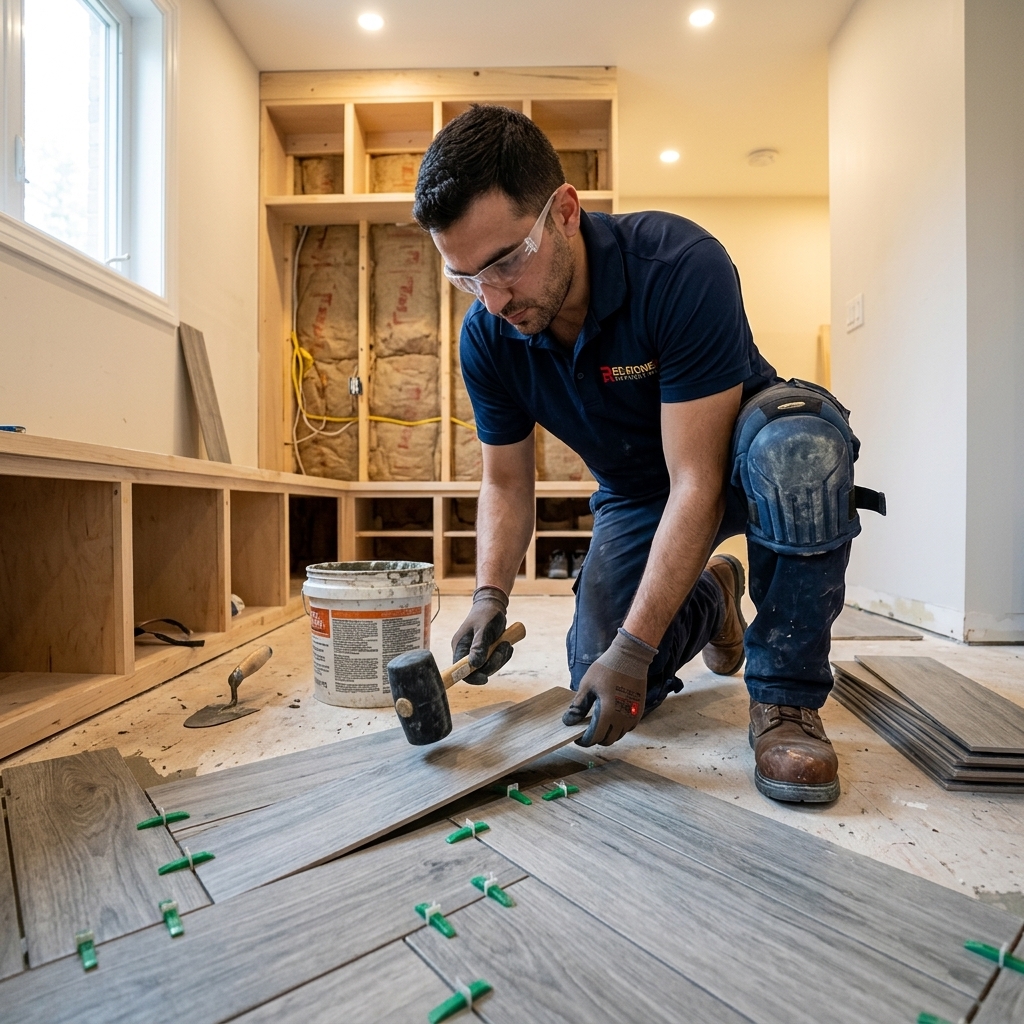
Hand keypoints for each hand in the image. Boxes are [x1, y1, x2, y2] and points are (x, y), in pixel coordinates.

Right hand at [451, 586, 512, 684]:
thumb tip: (475, 665)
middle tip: (504, 647)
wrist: (493, 604)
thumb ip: (479, 647)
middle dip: (493, 663)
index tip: (485, 678)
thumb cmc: (486, 613)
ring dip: (500, 658)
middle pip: (477, 670)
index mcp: (459, 646)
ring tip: (506, 643)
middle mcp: (465, 651)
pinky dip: (502, 655)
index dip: (471, 677)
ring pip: (488, 666)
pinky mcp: (485, 651)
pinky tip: (506, 644)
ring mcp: (475, 652)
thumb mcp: (484, 629)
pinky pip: (494, 660)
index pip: (460, 670)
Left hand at [563, 629, 656, 745]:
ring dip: (608, 733)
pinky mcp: (639, 710)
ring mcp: (632, 715)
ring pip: (619, 735)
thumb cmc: (606, 669)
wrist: (630, 658)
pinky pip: (628, 727)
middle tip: (587, 730)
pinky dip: (619, 727)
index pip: (594, 737)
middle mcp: (622, 719)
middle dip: (596, 738)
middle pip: (608, 740)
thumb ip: (578, 706)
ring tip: (598, 723)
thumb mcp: (587, 685)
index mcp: (607, 713)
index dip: (584, 741)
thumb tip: (568, 722)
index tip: (578, 737)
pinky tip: (612, 718)